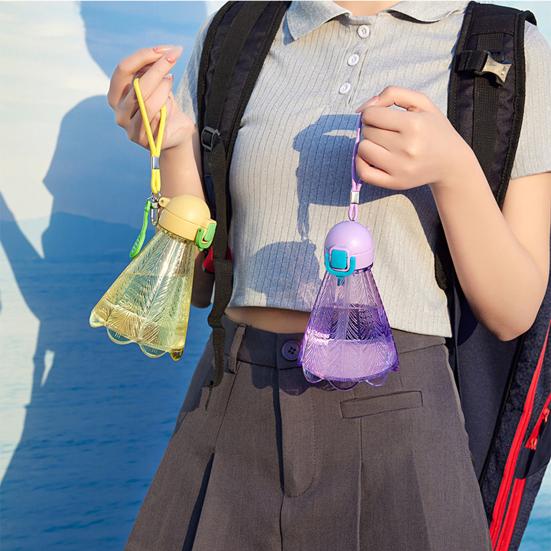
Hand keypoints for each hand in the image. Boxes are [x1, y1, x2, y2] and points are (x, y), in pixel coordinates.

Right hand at [107, 45, 193, 150]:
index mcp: (115, 94)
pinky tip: (171, 100)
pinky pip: (155, 118)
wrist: (177, 133)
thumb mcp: (155, 83)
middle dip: (158, 67)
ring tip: (171, 79)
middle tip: (175, 56)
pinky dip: (164, 105)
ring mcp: (129, 127)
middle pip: (136, 84)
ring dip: (162, 86)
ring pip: (145, 101)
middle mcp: (118, 111)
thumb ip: (150, 70)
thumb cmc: (164, 106)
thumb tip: (159, 53)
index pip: (123, 69)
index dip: (144, 55)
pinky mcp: (143, 139)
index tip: (166, 49)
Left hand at [354, 85, 477, 190]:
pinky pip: (364, 173)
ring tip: (381, 144)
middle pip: (367, 132)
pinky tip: (372, 157)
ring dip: (367, 145)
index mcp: (414, 124)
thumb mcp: (420, 102)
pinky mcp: (395, 183)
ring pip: (363, 150)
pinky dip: (361, 163)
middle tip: (385, 131)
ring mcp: (400, 168)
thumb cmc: (433, 129)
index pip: (370, 115)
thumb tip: (361, 109)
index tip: (381, 117)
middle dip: (371, 128)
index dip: (371, 113)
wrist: (451, 162)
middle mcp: (407, 147)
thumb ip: (391, 94)